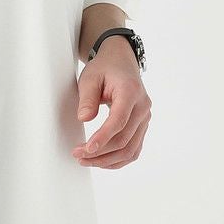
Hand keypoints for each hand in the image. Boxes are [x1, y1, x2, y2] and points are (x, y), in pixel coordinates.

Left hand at [72, 36, 151, 168]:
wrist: (121, 62)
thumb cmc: (105, 69)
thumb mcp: (90, 77)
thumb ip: (87, 98)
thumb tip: (84, 118)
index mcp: (130, 91)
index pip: (119, 120)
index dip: (103, 137)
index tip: (87, 148)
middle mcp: (142, 107)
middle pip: (124, 139)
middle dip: (100, 152)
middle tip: (78, 154)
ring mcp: (145, 118)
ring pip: (130, 149)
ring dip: (108, 160)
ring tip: (86, 160)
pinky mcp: (142, 126)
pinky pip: (134, 149)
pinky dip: (118, 159)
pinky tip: (102, 161)